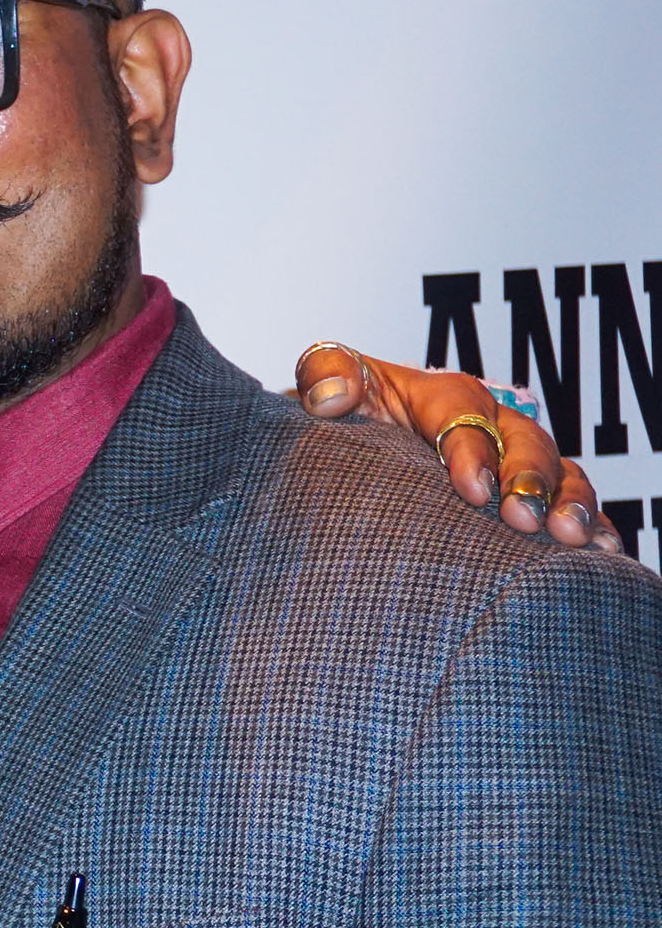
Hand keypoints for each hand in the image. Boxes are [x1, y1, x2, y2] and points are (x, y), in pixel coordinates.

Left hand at [295, 345, 620, 551]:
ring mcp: (516, 461)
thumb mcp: (328, 382)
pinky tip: (601, 553)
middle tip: (521, 518)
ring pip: (559, 474)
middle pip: (524, 442)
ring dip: (569, 504)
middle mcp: (493, 423)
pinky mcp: (527, 496)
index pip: (463, 415)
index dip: (471, 450)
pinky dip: (591, 526)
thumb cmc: (342, 412)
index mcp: (442, 395)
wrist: (347, 445)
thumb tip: (333, 395)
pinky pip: (570, 507)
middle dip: (528, 480)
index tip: (472, 490)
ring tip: (569, 538)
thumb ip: (326, 374)